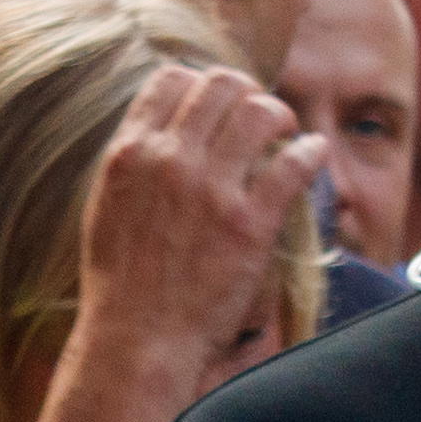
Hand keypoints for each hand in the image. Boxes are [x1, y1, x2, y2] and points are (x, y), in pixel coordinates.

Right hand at [70, 62, 326, 398]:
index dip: (201, 83)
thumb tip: (161, 132)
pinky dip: (310, 152)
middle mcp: (170, 161)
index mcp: (130, 153)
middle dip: (247, 92)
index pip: (172, 79)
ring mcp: (211, 191)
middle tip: (260, 115)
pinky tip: (313, 153)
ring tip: (287, 131)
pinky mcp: (249, 225)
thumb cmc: (120, 285)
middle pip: (221, 85)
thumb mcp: (106, 208)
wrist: (136, 342)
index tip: (218, 104)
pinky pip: (292, 165)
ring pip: (260, 113)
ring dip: (280, 115)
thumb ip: (134, 164)